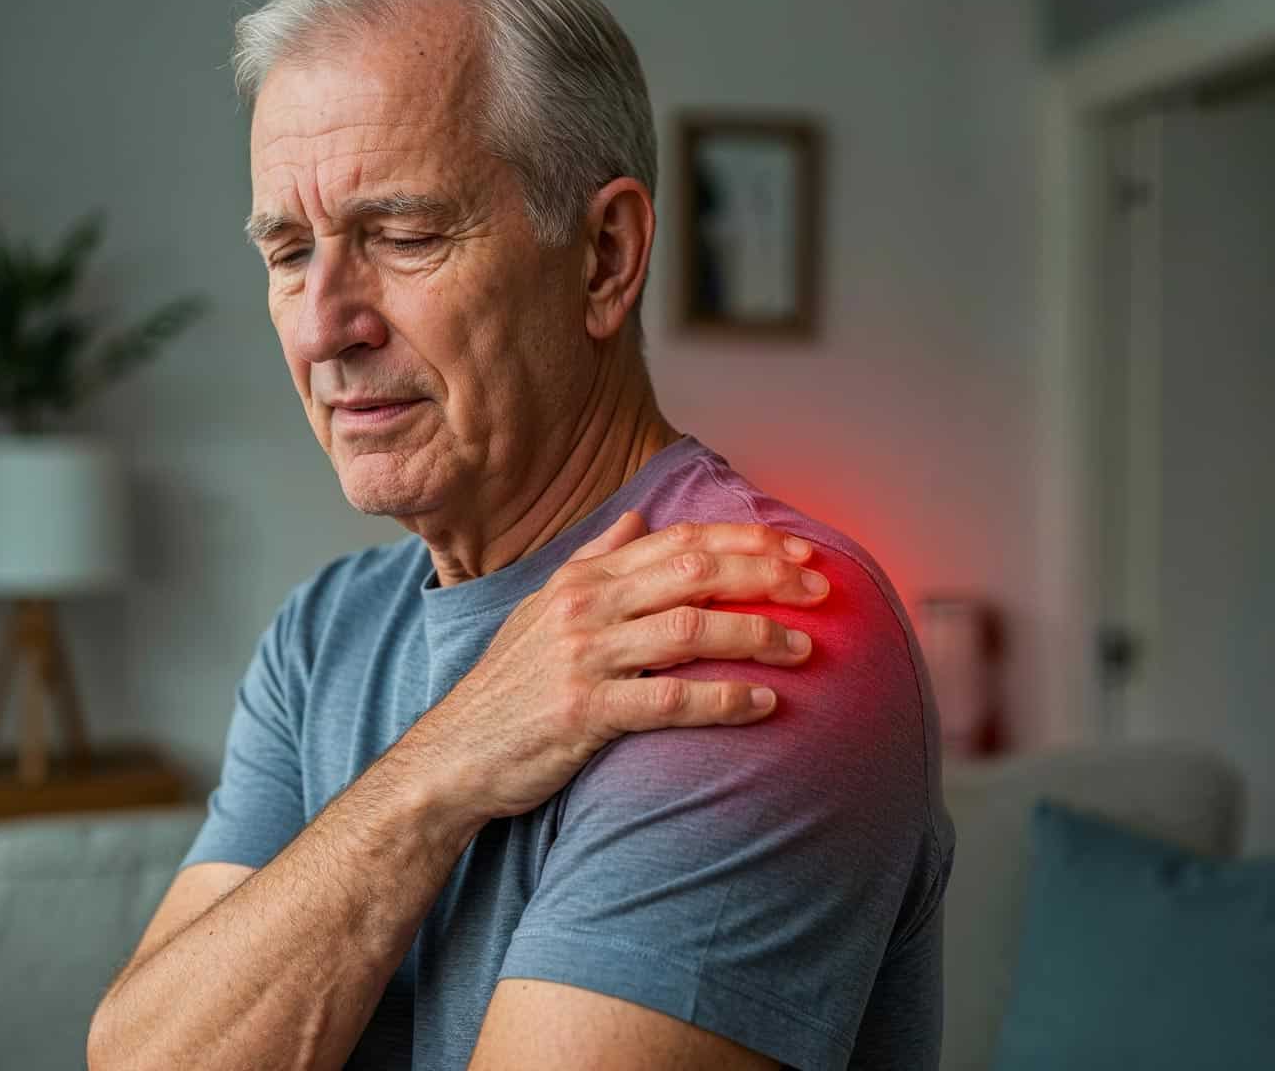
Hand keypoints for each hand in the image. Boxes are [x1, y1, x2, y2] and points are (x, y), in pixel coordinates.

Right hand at [398, 512, 828, 820]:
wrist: (453, 757)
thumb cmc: (507, 688)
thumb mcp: (542, 609)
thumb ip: (593, 560)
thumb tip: (636, 517)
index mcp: (583, 579)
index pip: (679, 542)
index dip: (745, 542)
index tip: (798, 550)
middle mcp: (584, 607)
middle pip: (693, 573)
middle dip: (766, 576)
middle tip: (821, 590)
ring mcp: (583, 658)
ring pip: (689, 629)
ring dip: (756, 634)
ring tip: (804, 647)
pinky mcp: (584, 712)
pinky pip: (669, 699)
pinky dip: (723, 698)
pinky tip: (763, 703)